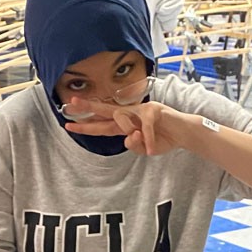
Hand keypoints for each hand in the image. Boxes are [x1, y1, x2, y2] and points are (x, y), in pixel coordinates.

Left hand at [64, 99, 188, 155]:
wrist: (184, 134)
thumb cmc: (162, 139)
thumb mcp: (144, 149)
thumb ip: (134, 145)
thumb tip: (128, 137)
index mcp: (125, 125)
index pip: (101, 125)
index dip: (86, 125)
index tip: (68, 124)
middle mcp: (130, 115)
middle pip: (105, 110)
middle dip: (88, 107)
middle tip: (71, 103)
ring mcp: (141, 110)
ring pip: (122, 119)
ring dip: (129, 133)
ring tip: (142, 141)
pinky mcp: (154, 111)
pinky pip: (145, 128)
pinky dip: (148, 140)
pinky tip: (152, 149)